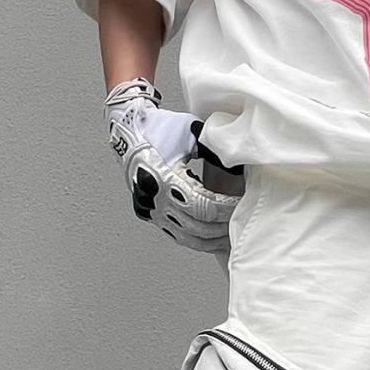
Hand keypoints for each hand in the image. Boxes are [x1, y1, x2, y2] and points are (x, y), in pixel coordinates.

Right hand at [105, 78, 238, 254]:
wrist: (129, 132)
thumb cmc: (159, 129)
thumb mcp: (191, 134)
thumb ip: (214, 153)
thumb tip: (239, 171)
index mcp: (165, 179)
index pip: (204, 207)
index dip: (226, 210)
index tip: (240, 205)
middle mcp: (155, 199)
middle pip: (198, 227)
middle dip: (222, 228)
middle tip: (239, 222)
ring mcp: (150, 209)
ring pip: (187, 238)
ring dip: (211, 240)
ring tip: (229, 236)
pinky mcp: (149, 214)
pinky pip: (177, 235)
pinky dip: (196, 239)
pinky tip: (211, 238)